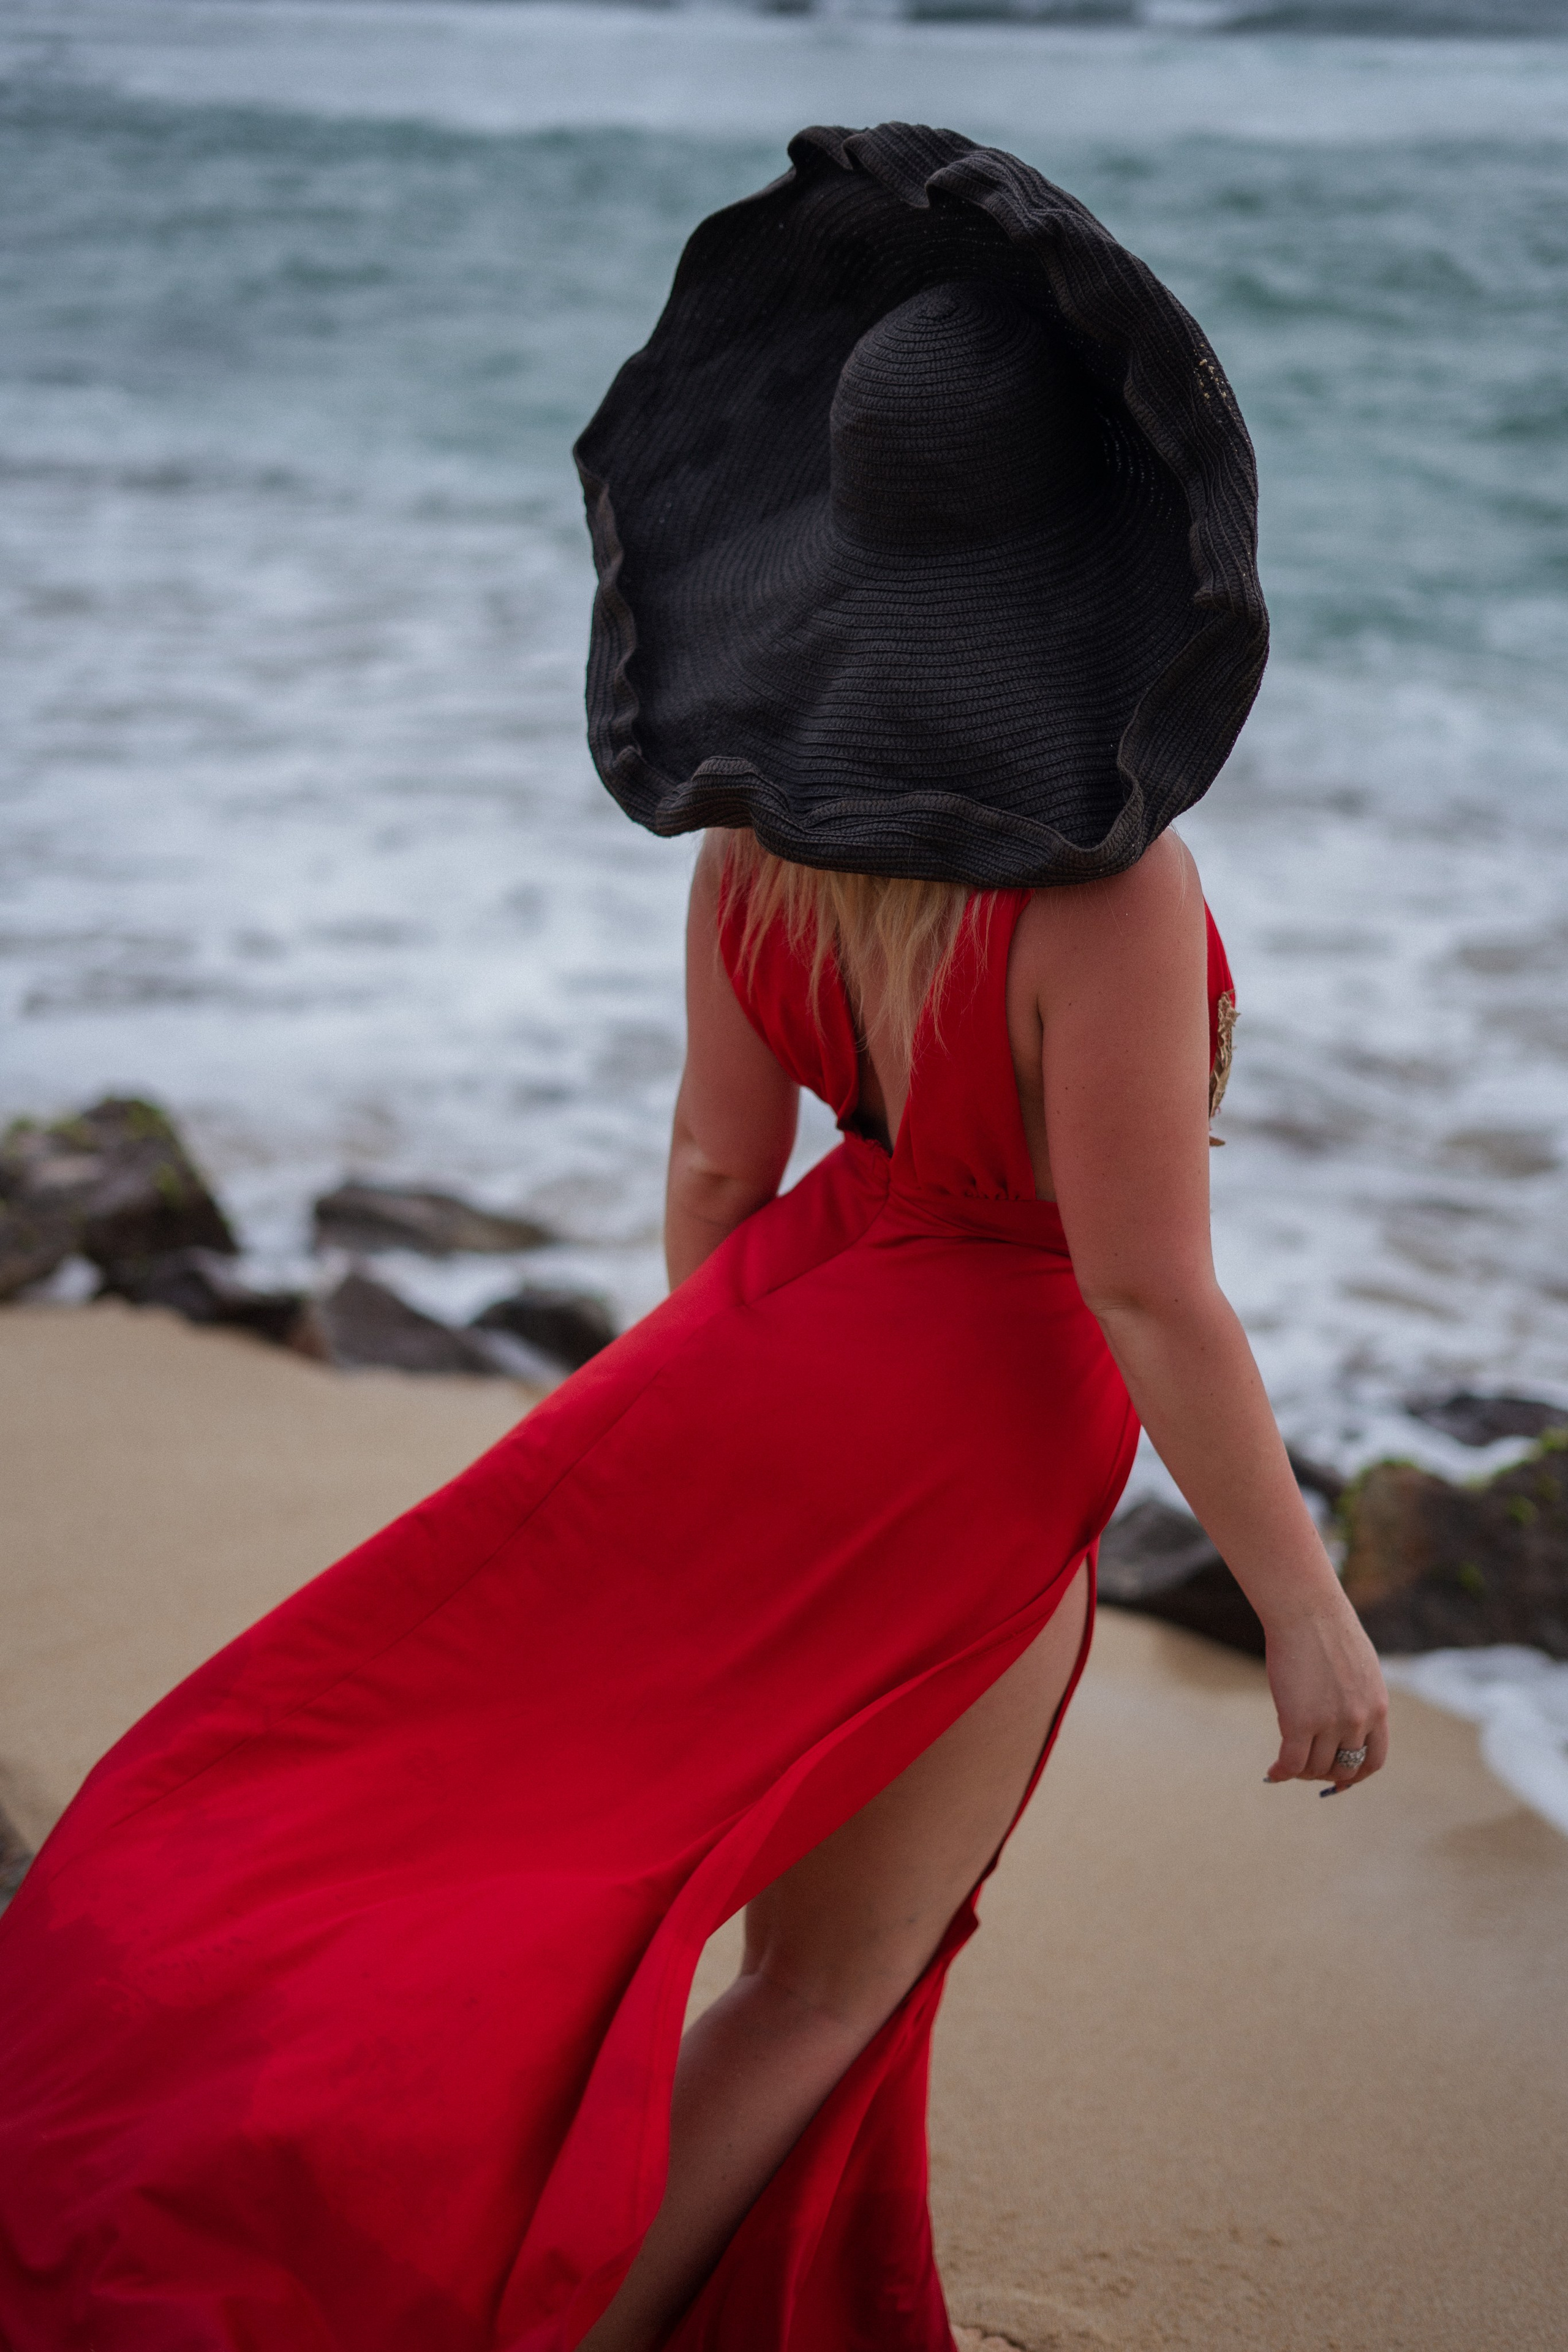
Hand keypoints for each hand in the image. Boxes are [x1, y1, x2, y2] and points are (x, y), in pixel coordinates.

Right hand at [1262, 1588, 1388, 1792]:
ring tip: (1286, 1765)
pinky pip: (1291, 1762)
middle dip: (1324, 1773)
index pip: (1373, 1760)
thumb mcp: (1359, 1667)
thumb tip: (1344, 1717)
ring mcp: (1330, 1723)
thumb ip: (1358, 1696)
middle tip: (1306, 1766)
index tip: (1339, 1780)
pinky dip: (1281, 1772)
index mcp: (1377, 1708)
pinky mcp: (1299, 1721)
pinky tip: (1272, 1772)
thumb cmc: (1327, 1628)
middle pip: (1342, 1766)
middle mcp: (1358, 1721)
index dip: (1355, 1775)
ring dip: (1301, 1772)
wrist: (1306, 1610)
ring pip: (1315, 1767)